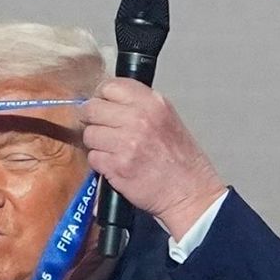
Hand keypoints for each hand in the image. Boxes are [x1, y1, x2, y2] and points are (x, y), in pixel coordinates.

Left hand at [79, 78, 225, 240]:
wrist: (190, 193)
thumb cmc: (182, 162)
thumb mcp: (168, 119)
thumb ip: (140, 106)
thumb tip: (108, 102)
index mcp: (153, 103)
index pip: (110, 86)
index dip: (102, 98)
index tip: (104, 108)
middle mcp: (139, 118)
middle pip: (93, 108)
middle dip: (93, 120)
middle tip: (103, 130)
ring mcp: (127, 142)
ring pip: (90, 134)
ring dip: (97, 144)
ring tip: (114, 151)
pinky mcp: (117, 166)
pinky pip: (93, 157)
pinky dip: (101, 164)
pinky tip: (116, 166)